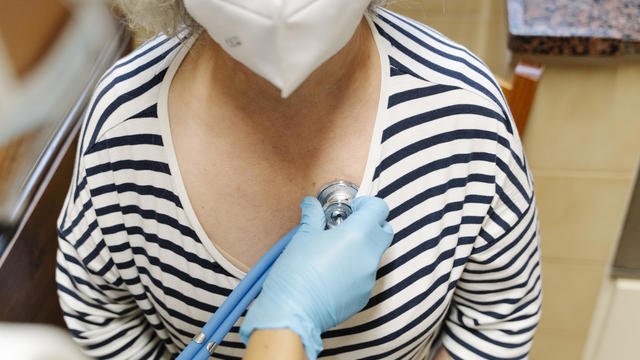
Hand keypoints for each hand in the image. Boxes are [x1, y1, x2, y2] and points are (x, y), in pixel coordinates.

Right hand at [239, 196, 392, 359]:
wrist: (293, 313)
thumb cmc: (296, 273)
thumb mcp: (303, 236)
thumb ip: (313, 216)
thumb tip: (310, 204)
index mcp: (357, 235)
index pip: (379, 208)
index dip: (367, 204)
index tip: (352, 208)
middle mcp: (369, 256)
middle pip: (385, 230)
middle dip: (371, 224)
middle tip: (348, 226)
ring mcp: (369, 278)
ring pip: (375, 254)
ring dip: (362, 248)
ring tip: (335, 252)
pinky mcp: (364, 296)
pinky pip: (366, 275)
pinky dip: (355, 269)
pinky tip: (333, 273)